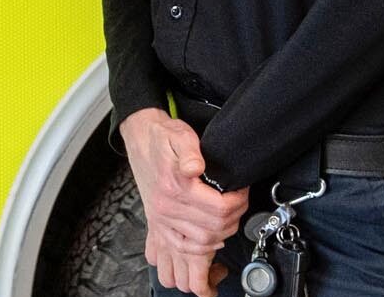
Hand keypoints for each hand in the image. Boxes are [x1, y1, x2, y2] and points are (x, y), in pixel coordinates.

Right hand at [121, 109, 248, 291]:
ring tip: (230, 220)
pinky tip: (212, 239)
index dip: (238, 202)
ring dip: (222, 235)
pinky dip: (201, 249)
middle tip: (240, 203)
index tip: (242, 191)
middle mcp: (166, 207)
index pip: (218, 208)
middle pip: (213, 228)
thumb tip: (195, 166)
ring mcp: (162, 219)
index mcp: (174, 186)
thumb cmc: (162, 137)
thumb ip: (189, 150)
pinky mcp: (159, 224)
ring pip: (201, 242)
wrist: (141, 140)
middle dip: (235, 218)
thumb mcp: (179, 134)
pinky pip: (182, 248)